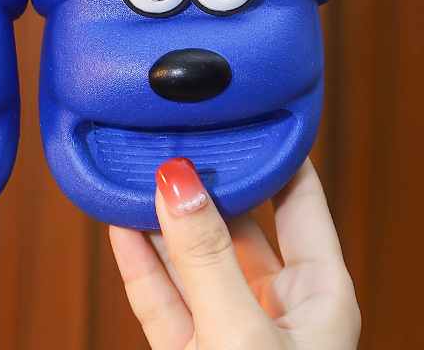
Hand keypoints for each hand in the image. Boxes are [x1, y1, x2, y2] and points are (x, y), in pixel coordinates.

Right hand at [109, 157, 359, 349]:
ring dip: (160, 219)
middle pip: (235, 225)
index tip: (236, 112)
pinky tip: (119, 223)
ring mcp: (229, 325)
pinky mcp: (189, 348)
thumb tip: (179, 183)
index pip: (298, 200)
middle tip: (169, 144)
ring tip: (132, 175)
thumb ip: (207, 258)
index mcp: (318, 295)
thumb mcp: (243, 334)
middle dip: (200, 185)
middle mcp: (274, 305)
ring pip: (190, 257)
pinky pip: (160, 293)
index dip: (271, 154)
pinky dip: (137, 259)